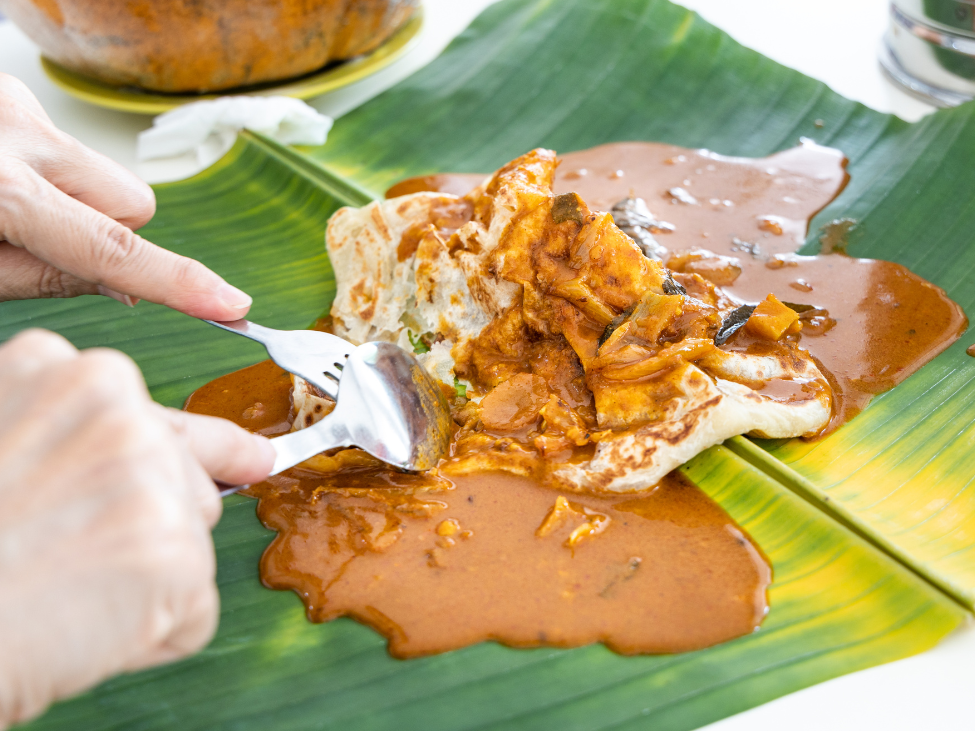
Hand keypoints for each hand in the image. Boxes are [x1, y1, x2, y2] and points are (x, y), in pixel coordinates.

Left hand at [0, 73, 252, 318]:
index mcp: (0, 188)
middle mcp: (21, 134)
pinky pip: (71, 152)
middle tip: (35, 245)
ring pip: (107, 180)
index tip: (230, 304)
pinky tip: (2, 178)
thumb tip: (126, 288)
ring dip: (77, 203)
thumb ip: (48, 279)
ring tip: (8, 210)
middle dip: (105, 233)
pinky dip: (50, 175)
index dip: (175, 281)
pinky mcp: (17, 95)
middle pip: (131, 205)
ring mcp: (21, 105)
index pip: (111, 249)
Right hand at [0, 330, 274, 726]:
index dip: (166, 464)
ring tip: (51, 591)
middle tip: (52, 557)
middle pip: (188, 486)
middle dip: (141, 530)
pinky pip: (193, 615)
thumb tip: (239, 454)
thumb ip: (82, 434)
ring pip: (192, 548)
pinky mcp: (176, 559)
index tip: (242, 459)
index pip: (164, 425)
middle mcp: (129, 421)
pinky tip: (73, 634)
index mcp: (85, 382)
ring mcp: (156, 486)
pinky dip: (147, 643)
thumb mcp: (3, 434)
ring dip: (142, 583)